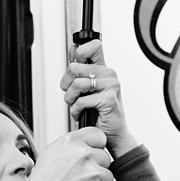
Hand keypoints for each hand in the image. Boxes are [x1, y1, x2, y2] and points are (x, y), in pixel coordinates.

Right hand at [12, 128, 114, 180]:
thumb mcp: (50, 154)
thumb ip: (70, 146)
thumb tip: (83, 145)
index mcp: (71, 142)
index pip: (99, 135)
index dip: (97, 146)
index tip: (92, 154)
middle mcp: (83, 155)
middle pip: (106, 157)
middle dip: (97, 167)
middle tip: (81, 176)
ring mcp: (92, 173)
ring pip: (108, 176)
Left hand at [61, 38, 134, 158]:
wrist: (112, 134)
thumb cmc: (99, 113)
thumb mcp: (87, 89)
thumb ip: (80, 70)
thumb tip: (73, 48)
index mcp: (104, 69)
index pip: (93, 45)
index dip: (78, 53)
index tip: (75, 69)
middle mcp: (109, 74)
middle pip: (74, 67)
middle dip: (66, 84)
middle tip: (72, 95)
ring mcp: (111, 86)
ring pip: (76, 84)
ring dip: (70, 99)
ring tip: (76, 106)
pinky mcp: (109, 99)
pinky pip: (81, 100)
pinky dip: (76, 110)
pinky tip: (82, 113)